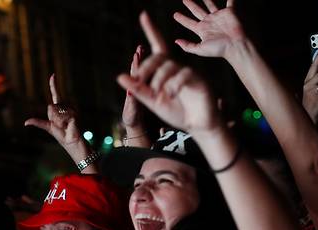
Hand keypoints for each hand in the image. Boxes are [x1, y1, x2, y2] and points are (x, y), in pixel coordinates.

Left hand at [24, 74, 84, 151]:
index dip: (53, 85)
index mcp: (59, 108)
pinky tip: (67, 126)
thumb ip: (38, 122)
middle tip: (60, 125)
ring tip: (65, 126)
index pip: (56, 94)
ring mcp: (71, 110)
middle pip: (50, 107)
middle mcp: (66, 107)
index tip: (53, 75)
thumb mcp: (48, 127)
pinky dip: (61, 123)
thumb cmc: (62, 135)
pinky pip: (60, 116)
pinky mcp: (74, 114)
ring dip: (57, 121)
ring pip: (54, 111)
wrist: (71, 142)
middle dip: (52, 118)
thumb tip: (26, 122)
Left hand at [118, 12, 220, 135]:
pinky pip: (184, 74)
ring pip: (169, 66)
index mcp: (165, 71)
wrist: (197, 125)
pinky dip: (174, 84)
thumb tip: (120, 77)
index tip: (143, 15)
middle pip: (159, 57)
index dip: (151, 30)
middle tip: (139, 80)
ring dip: (159, 79)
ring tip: (159, 94)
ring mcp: (188, 72)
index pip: (157, 47)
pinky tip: (170, 94)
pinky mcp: (198, 79)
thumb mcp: (152, 102)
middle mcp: (176, 68)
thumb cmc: (176, 112)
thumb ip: (138, 90)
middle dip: (146, 67)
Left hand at [173, 0, 244, 58]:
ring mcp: (219, 16)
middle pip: (197, 11)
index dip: (182, 19)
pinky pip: (229, 2)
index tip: (175, 14)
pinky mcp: (229, 12)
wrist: (235, 45)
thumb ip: (188, 46)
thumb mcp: (200, 49)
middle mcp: (209, 22)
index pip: (189, 23)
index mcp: (202, 30)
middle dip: (191, 5)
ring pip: (210, 5)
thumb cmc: (219, 49)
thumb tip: (176, 41)